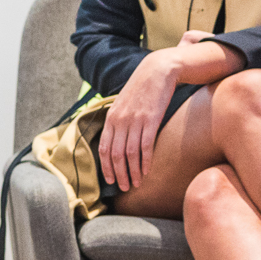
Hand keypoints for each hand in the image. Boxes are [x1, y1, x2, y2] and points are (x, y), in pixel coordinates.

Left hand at [98, 47, 185, 192]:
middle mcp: (120, 121)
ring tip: (135, 184)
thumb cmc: (141, 89)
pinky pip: (145, 146)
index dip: (106, 167)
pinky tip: (146, 172)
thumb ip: (117, 121)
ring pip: (130, 154)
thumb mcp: (122, 104)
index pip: (103, 148)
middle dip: (119, 174)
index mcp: (111, 118)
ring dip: (132, 172)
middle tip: (124, 188)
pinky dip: (145, 161)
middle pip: (115, 155)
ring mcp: (135, 120)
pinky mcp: (150, 120)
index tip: (110, 181)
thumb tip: (115, 141)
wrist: (157, 71)